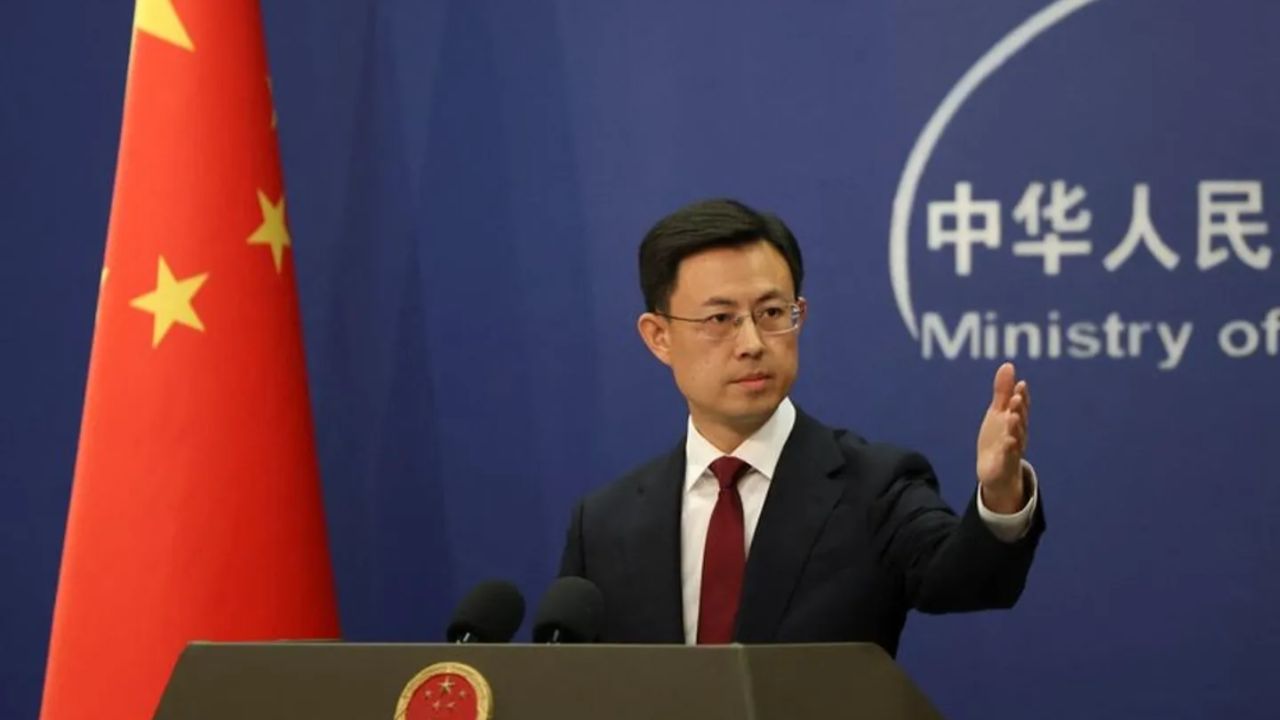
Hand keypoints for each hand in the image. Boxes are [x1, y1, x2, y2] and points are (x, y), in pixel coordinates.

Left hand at [976, 362, 1029, 512]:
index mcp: (1015, 420)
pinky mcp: (1005, 463)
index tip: (1020, 384)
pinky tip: (1008, 441)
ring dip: (1015, 426)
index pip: (1020, 406)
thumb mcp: (998, 413)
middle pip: (1020, 419)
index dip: (1021, 396)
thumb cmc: (998, 438)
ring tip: (1012, 416)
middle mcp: (1017, 433)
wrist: (995, 471)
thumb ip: (1003, 391)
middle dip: (1019, 408)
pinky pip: (1009, 456)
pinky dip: (1009, 449)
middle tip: (1016, 397)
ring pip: (1016, 437)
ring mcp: (1013, 449)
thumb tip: (1008, 365)